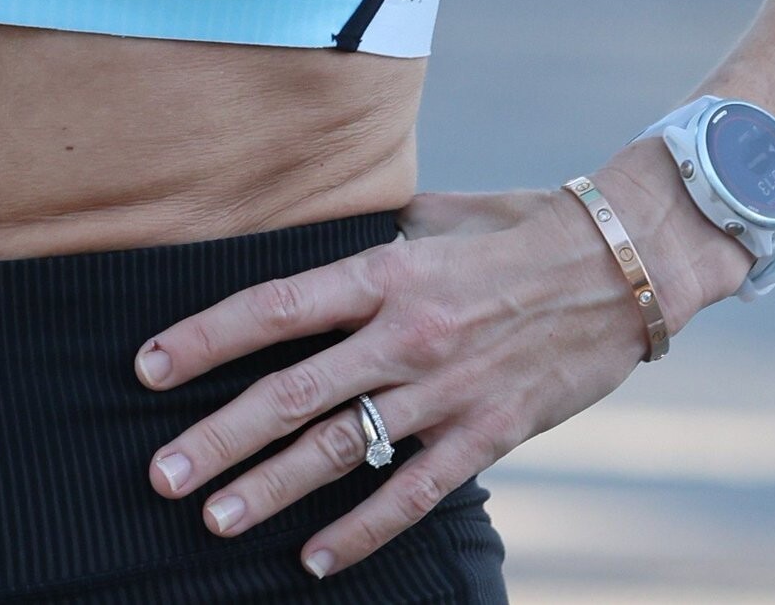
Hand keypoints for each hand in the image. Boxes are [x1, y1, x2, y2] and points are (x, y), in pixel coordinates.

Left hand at [133, 149, 748, 578]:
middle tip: (161, 474)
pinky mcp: (488, 434)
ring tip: (214, 518)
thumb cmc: (526, 228)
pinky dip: (360, 530)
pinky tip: (313, 558)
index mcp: (388, 271)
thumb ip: (377, 234)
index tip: (148, 366)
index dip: (205, 337)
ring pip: (339, 450)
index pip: (276, 307)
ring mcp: (446, 391)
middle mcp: (406, 334)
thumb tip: (316, 235)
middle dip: (217, 438)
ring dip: (270, 489)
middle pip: (290, 393)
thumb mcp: (441, 216)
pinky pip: (412, 493)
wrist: (626, 264)